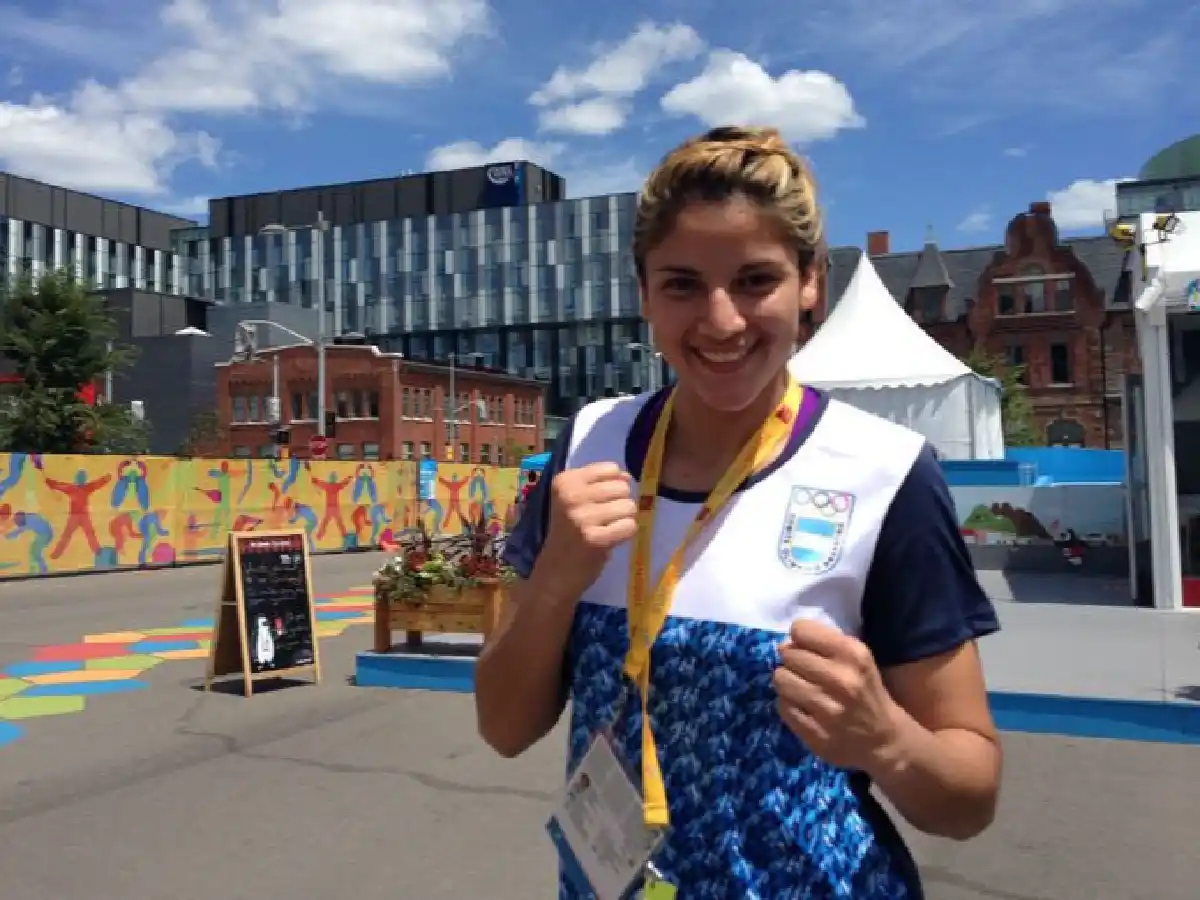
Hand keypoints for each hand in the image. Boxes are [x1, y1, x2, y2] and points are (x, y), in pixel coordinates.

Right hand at [533, 462, 638, 600]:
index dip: (614, 485)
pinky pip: (629, 526)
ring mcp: (583, 518)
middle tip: (604, 519)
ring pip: (629, 507)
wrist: (554, 572)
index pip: (611, 469)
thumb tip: (628, 477)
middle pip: (623, 488)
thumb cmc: (568, 534)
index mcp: (564, 481)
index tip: (601, 501)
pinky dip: (625, 534)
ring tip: (606, 530)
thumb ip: (599, 484)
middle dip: (620, 503)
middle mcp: (571, 496)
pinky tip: (609, 540)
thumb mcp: (573, 500)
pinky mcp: (595, 539)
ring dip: (623, 520)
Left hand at [773, 618, 901, 773]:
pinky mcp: (815, 733)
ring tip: (802, 689)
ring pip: (781, 679)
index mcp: (853, 655)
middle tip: (806, 673)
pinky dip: (789, 705)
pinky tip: (805, 709)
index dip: (800, 638)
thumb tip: (783, 646)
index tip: (806, 648)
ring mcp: (828, 709)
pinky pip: (783, 706)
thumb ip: (823, 643)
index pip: (801, 630)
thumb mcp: (857, 658)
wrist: (883, 740)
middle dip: (793, 662)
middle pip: (788, 655)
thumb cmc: (866, 691)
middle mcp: (841, 680)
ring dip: (788, 683)